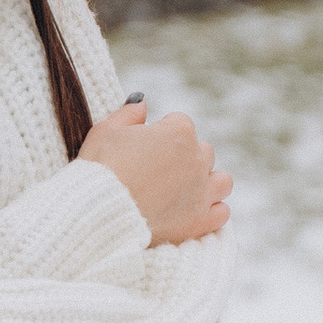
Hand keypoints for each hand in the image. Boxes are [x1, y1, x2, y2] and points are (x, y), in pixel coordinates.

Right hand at [79, 94, 232, 245]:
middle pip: (202, 151)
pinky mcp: (201, 220)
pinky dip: (211, 212)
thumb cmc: (101, 168)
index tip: (143, 150)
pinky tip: (192, 213)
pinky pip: (222, 213)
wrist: (99, 212)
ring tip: (183, 192)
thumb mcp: (106, 130)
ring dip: (207, 183)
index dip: (160, 135)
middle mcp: (198, 158)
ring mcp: (203, 191)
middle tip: (157, 173)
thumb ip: (129, 113)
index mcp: (179, 131)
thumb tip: (142, 102)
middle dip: (184, 159)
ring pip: (222, 181)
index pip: (179, 123)